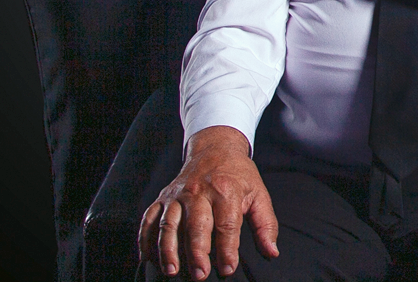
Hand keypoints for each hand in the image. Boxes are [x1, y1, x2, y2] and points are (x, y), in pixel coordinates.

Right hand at [138, 126, 277, 279]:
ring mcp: (177, 195)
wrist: (215, 148)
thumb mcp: (258, 194)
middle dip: (197, 252)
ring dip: (168, 249)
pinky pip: (150, 219)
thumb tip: (271, 252)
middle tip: (200, 275)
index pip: (227, 224)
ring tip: (172, 271)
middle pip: (196, 225)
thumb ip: (265, 225)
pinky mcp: (163, 198)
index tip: (228, 269)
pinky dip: (146, 239)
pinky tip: (149, 258)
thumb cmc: (238, 176)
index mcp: (226, 190)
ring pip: (169, 223)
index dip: (227, 249)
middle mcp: (198, 192)